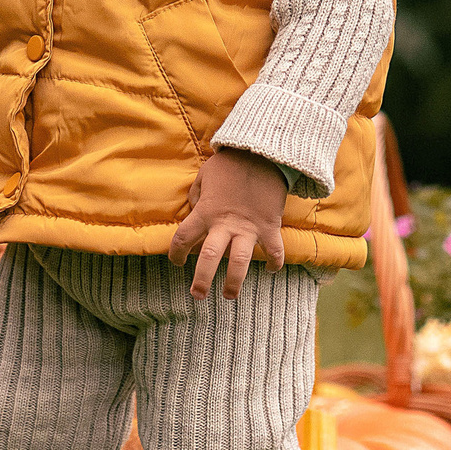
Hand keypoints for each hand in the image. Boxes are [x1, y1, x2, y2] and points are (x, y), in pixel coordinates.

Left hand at [168, 149, 287, 299]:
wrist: (264, 153)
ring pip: (240, 262)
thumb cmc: (231, 164)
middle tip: (197, 295)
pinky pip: (274, 252)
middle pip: (208, 258)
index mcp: (205, 212)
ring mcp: (248, 228)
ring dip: (234, 282)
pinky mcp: (270, 227)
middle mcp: (224, 224)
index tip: (176, 261)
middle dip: (201, 280)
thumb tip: (194, 211)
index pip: (182, 238)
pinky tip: (271, 269)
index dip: (175, 254)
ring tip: (229, 296)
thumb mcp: (205, 175)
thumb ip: (196, 196)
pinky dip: (274, 263)